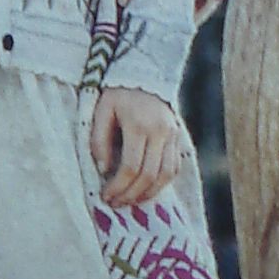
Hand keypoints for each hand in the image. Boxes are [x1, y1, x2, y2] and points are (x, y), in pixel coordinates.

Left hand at [89, 87, 184, 207]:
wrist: (144, 75)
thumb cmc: (117, 94)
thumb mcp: (101, 110)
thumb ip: (99, 140)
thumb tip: (104, 170)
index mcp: (139, 124)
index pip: (131, 166)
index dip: (118, 186)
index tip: (106, 196)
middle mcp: (160, 132)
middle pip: (149, 175)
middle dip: (131, 194)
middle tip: (116, 203)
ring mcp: (173, 135)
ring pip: (166, 175)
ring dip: (148, 193)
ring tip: (130, 200)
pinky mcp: (179, 138)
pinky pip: (174, 168)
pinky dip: (162, 183)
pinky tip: (146, 189)